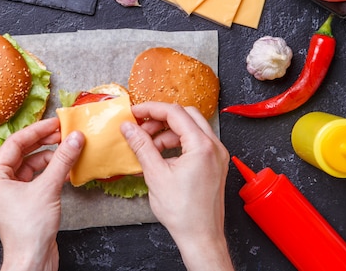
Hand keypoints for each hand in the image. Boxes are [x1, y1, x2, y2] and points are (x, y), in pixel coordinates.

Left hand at [0, 117, 84, 270]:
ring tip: (68, 149)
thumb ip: (62, 160)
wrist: (32, 260)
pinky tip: (66, 168)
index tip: (55, 123)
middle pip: (23, 152)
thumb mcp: (47, 188)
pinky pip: (37, 178)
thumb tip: (74, 139)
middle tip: (63, 132)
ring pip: (31, 165)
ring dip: (50, 157)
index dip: (37, 130)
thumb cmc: (29, 230)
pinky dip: (51, 172)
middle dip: (44, 142)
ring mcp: (11, 192)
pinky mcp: (24, 201)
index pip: (15, 143)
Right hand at [121, 102, 232, 270]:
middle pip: (185, 115)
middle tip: (140, 127)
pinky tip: (161, 155)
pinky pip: (195, 143)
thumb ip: (141, 146)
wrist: (200, 237)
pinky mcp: (214, 164)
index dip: (150, 109)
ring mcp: (217, 155)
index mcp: (202, 146)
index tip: (134, 113)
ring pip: (191, 128)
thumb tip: (129, 128)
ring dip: (167, 132)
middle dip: (160, 118)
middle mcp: (214, 146)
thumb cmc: (183, 212)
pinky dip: (177, 143)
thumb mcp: (155, 174)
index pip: (174, 113)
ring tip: (148, 145)